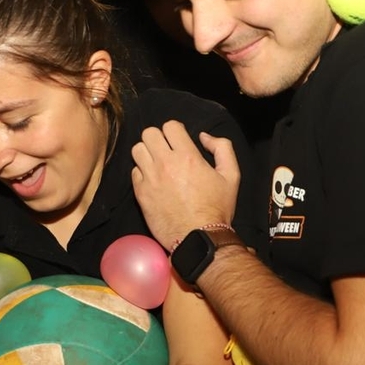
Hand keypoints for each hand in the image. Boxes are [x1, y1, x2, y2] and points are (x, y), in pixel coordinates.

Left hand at [131, 121, 240, 248]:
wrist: (199, 238)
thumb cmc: (217, 208)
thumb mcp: (231, 175)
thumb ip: (222, 148)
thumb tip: (204, 137)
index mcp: (187, 157)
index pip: (170, 126)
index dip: (175, 131)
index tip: (179, 140)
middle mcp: (165, 164)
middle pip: (149, 133)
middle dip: (158, 138)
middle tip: (166, 150)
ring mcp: (150, 178)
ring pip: (137, 150)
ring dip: (147, 152)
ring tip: (156, 162)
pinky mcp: (141, 193)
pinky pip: (133, 171)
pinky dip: (142, 172)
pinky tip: (153, 180)